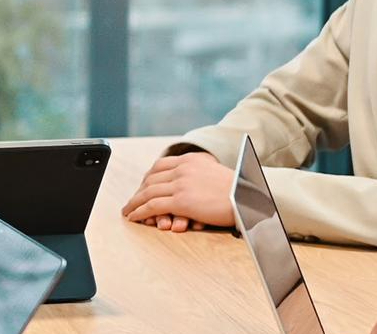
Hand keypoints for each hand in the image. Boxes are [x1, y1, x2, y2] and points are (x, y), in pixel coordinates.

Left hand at [120, 152, 235, 228]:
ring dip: (134, 203)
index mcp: (191, 159)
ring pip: (148, 193)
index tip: (142, 186)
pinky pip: (152, 206)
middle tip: (132, 201)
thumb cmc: (239, 191)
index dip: (147, 178)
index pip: (160, 165)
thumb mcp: (216, 173)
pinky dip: (139, 212)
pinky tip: (134, 217)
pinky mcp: (181, 201)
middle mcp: (183, 168)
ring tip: (128, 211)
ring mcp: (181, 184)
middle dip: (139, 191)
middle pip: (151, 179)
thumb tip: (192, 184)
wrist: (249, 198)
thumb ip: (200, 174)